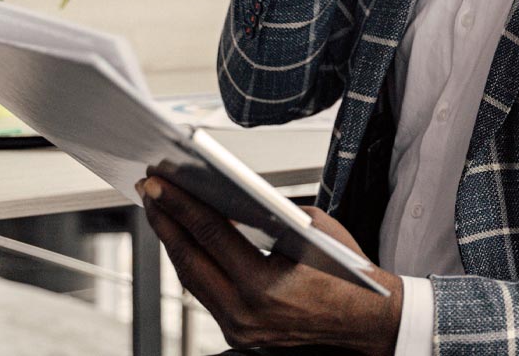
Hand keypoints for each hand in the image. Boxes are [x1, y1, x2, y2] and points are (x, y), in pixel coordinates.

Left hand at [137, 174, 403, 354]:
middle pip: (190, 261)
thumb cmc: (348, 272)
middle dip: (165, 222)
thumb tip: (227, 194)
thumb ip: (269, 213)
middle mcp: (245, 314)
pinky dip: (195, 265)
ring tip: (162, 212)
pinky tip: (187, 242)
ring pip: (192, 282)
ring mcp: (240, 330)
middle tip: (149, 191)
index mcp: (263, 286)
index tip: (158, 183)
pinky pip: (207, 296)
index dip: (180, 204)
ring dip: (175, 244)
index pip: (210, 235)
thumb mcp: (313, 228)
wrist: (369, 320)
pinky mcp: (240, 335)